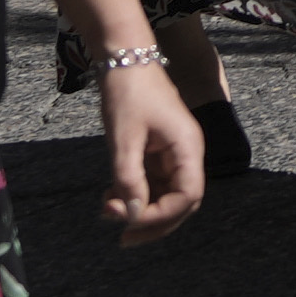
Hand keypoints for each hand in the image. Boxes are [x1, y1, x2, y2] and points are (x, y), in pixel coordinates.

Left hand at [97, 56, 206, 242]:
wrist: (124, 59)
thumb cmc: (128, 94)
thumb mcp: (124, 140)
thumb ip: (129, 181)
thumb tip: (134, 217)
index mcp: (188, 148)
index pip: (188, 196)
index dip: (161, 216)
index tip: (129, 222)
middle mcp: (186, 153)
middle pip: (181, 202)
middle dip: (152, 222)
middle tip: (122, 237)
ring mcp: (173, 154)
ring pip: (165, 196)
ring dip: (140, 210)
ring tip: (108, 210)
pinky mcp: (158, 152)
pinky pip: (152, 184)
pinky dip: (134, 195)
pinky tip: (110, 197)